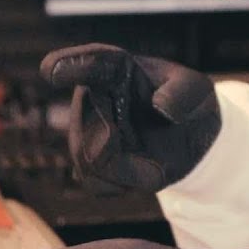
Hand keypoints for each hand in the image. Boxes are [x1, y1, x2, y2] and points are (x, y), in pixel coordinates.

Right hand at [39, 43, 221, 192]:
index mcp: (116, 69)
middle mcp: (92, 98)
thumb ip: (184, 94)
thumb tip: (161, 107)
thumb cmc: (188, 103)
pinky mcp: (88, 163)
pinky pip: (96, 185)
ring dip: (127, 169)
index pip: (92, 63)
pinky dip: (125, 185)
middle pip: (88, 128)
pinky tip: (143, 172)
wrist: (188, 137)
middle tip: (152, 150)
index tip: (51, 69)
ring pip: (89, 161)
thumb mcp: (197, 91)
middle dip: (116, 145)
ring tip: (156, 163)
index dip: (71, 65)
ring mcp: (85, 131)